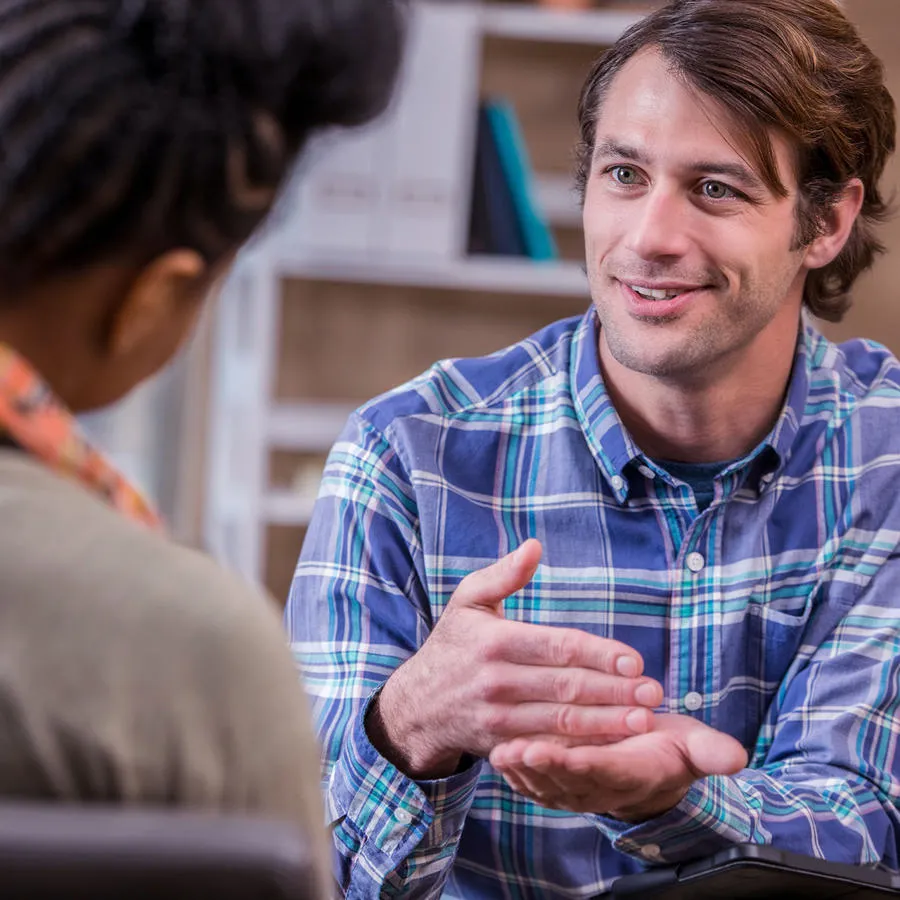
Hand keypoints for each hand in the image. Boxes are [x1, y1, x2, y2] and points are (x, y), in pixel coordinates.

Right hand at [367, 539, 663, 778]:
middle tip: (654, 692)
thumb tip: (535, 546)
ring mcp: (500, 719)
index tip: (634, 660)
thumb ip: (502, 575)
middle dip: (614, 691)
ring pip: (562, 723)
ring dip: (607, 723)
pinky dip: (582, 748)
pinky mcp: (503, 746)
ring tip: (644, 721)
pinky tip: (613, 744)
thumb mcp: (467, 601)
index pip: (557, 648)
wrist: (417, 704)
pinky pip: (549, 747)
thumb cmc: (452, 645)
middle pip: (566, 687)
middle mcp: (498, 683)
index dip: (598, 654)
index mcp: (495, 643)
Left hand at [489, 713, 747, 817]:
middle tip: (516, 750)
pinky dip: (516, 771)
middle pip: (564, 780)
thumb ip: (710, 752)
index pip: (600, 771)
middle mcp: (598, 788)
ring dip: (521, 770)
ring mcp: (575, 789)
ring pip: (544, 783)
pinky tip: (498, 750)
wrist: (650, 766)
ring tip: (500, 750)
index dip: (575, 763)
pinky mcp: (558, 784)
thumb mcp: (693, 746)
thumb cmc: (667, 746)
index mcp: (630, 774)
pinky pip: (534, 782)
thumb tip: (738, 759)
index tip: (550, 749)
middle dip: (540, 767)